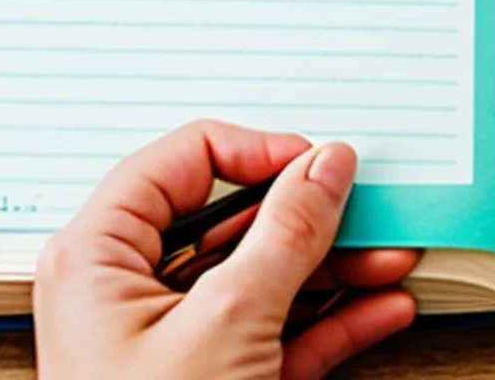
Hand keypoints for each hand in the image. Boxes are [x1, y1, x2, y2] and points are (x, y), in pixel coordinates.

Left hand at [33, 121, 418, 379]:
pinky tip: (382, 307)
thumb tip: (325, 165)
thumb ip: (285, 235)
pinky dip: (332, 319)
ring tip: (395, 259)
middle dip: (312, 218)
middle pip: (234, 218)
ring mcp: (175, 342)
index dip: (258, 151)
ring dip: (337, 268)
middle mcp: (131, 290)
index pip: (184, 159)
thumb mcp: (226, 325)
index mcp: (99, 257)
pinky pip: (278, 330)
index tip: (318, 165)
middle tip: (369, 208)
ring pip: (264, 275)